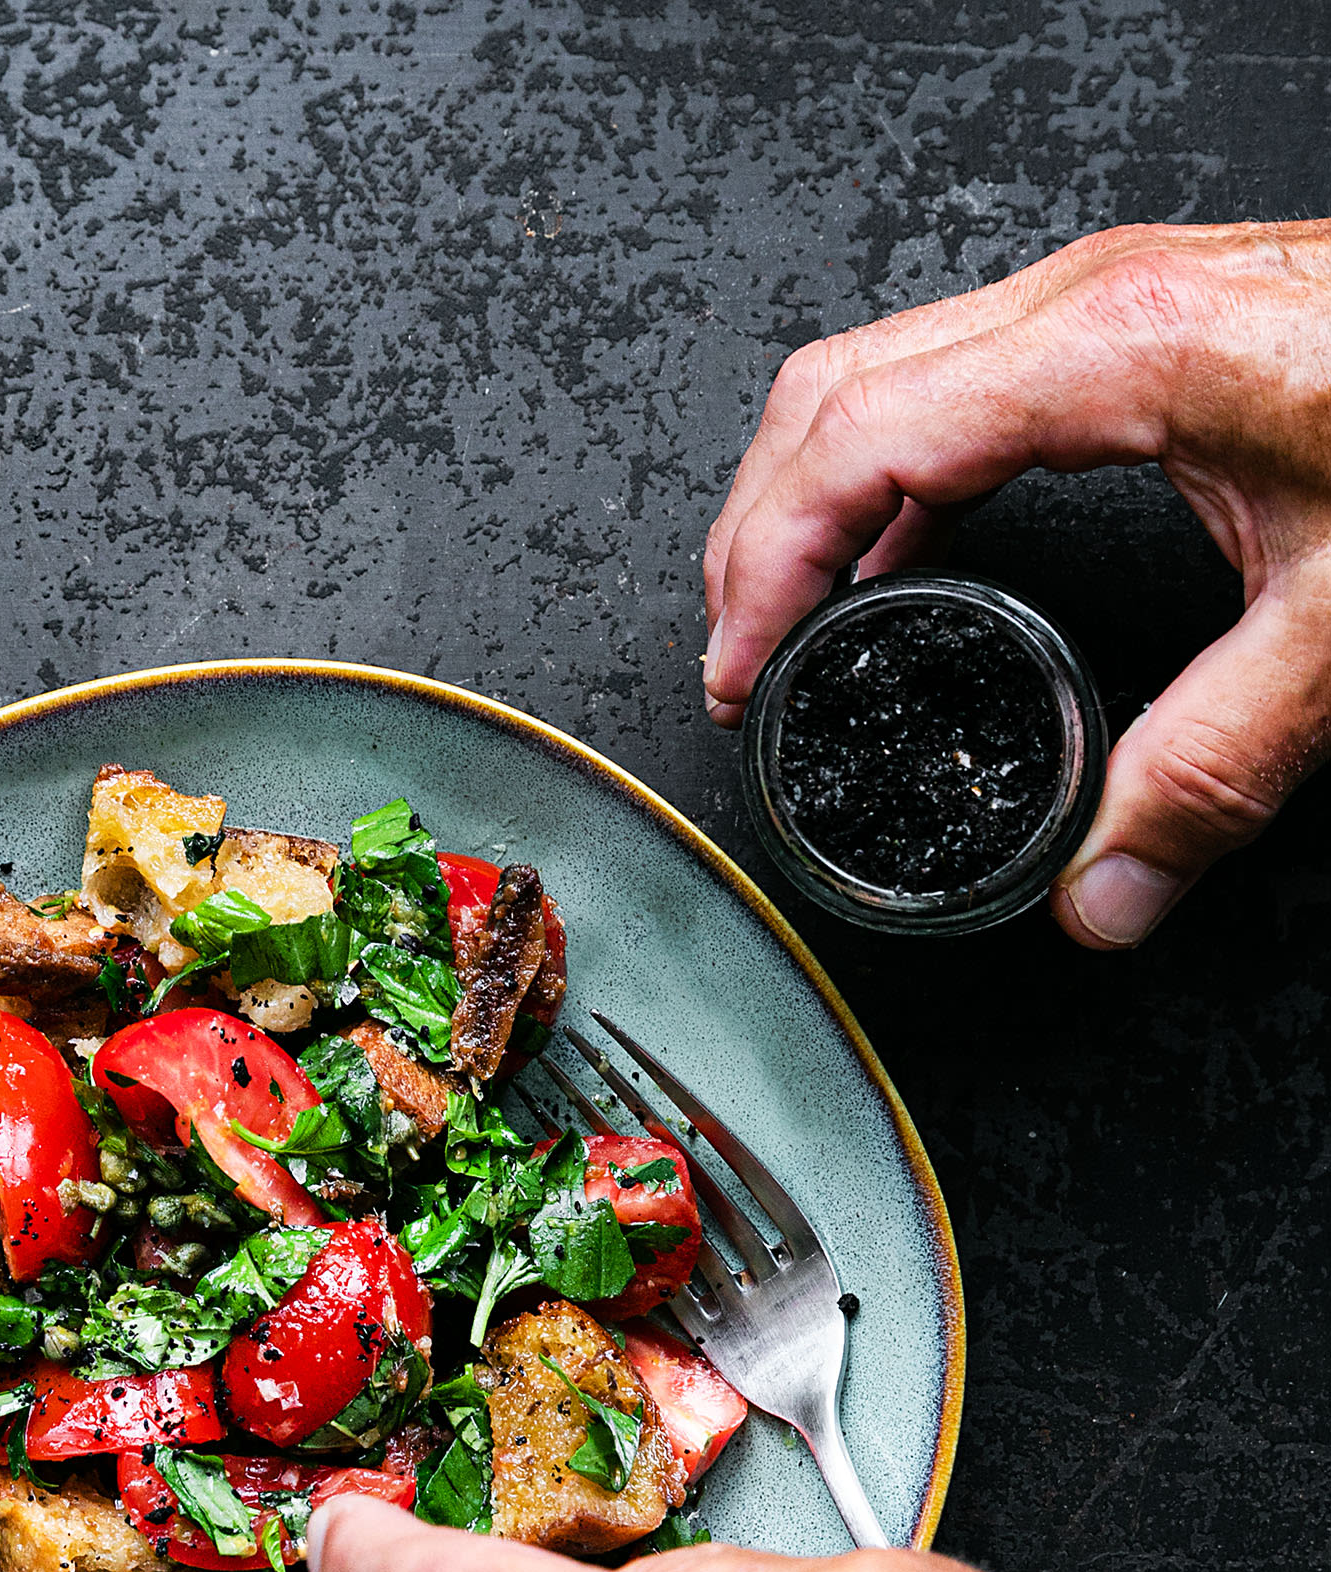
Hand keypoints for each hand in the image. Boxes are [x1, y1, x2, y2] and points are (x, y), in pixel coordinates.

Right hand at [702, 222, 1330, 948]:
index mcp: (1111, 352)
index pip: (853, 441)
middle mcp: (1092, 302)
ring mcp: (1112, 297)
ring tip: (787, 620)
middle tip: (737, 663)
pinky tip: (898, 560)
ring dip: (812, 495)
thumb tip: (1103, 894)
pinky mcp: (1141, 318)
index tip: (737, 677)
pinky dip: (890, 474)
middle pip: (835, 388)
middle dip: (754, 532)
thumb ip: (1214, 769)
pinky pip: (957, 379)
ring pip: (882, 369)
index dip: (764, 568)